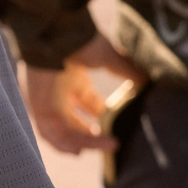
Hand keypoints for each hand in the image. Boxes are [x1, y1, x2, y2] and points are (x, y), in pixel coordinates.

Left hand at [22, 32, 146, 155]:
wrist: (58, 36)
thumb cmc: (83, 42)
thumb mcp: (111, 58)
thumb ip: (129, 71)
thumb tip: (149, 81)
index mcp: (75, 78)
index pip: (91, 104)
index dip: (105, 117)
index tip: (120, 128)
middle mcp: (61, 91)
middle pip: (76, 121)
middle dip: (94, 135)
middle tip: (114, 142)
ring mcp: (48, 100)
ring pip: (65, 130)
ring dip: (86, 142)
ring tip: (109, 146)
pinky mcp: (39, 107)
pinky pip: (49, 133)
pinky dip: (63, 145)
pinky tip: (79, 152)